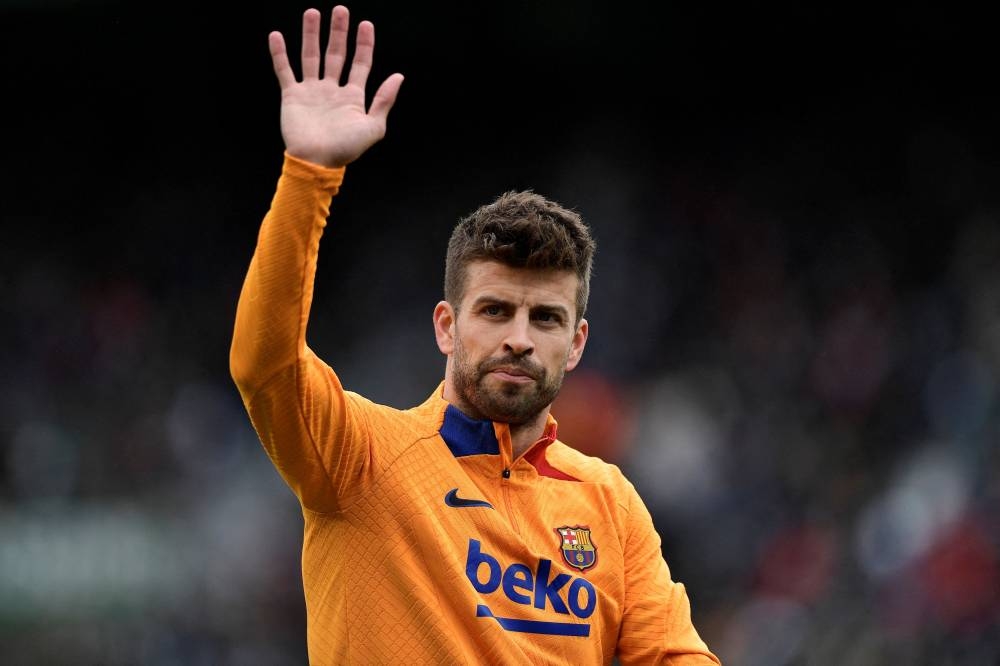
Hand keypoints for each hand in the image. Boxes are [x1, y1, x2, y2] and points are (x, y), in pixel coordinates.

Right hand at [269, 6, 403, 167]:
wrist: (316, 162)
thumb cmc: (346, 149)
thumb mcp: (373, 127)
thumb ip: (384, 100)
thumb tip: (399, 76)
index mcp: (353, 97)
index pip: (360, 64)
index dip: (364, 44)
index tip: (366, 24)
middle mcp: (332, 90)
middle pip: (336, 54)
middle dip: (338, 32)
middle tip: (340, 10)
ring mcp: (311, 92)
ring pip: (311, 56)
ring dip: (311, 35)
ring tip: (312, 13)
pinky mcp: (292, 96)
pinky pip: (284, 70)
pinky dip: (280, 54)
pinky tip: (277, 35)